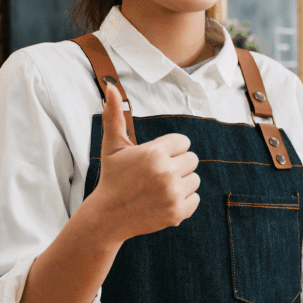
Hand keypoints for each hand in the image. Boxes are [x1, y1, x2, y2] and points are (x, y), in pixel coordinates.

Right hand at [84, 83, 200, 241]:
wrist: (108, 217)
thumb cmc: (112, 177)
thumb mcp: (112, 146)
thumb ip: (114, 116)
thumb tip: (110, 86)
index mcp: (154, 153)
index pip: (183, 142)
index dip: (170, 150)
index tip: (155, 159)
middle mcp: (165, 172)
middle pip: (192, 159)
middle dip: (176, 165)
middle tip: (156, 175)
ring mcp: (172, 194)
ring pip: (195, 179)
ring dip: (181, 183)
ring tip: (158, 188)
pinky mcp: (177, 213)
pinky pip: (195, 198)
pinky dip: (183, 200)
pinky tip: (163, 201)